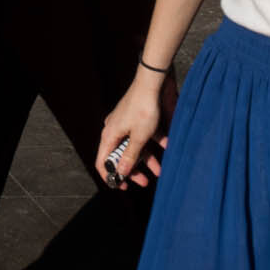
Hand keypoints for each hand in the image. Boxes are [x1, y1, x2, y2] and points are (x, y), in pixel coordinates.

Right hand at [96, 67, 174, 188]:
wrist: (152, 83)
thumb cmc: (143, 109)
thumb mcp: (138, 138)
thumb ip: (129, 157)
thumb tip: (120, 173)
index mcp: (109, 136)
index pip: (102, 161)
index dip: (110, 176)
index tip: (122, 186)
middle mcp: (114, 130)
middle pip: (120, 156)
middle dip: (133, 170)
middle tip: (144, 182)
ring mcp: (126, 124)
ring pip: (134, 147)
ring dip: (147, 159)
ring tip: (160, 170)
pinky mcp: (137, 119)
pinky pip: (143, 135)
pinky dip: (154, 143)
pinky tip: (167, 146)